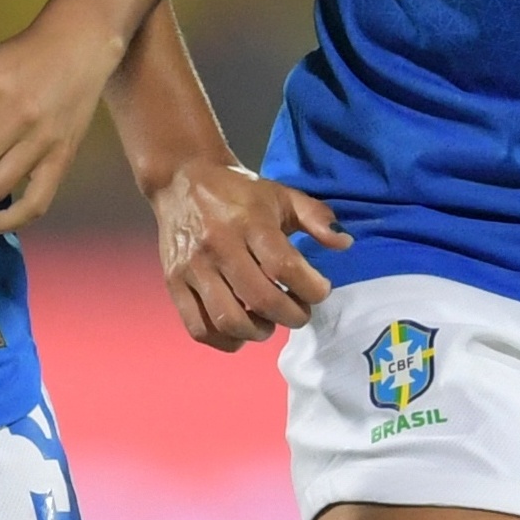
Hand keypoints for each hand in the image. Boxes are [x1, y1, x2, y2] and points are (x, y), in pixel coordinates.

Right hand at [150, 158, 352, 351]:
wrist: (182, 179)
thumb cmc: (238, 191)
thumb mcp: (281, 194)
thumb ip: (316, 217)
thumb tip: (345, 243)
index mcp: (249, 222)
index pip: (285, 267)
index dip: (311, 288)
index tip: (320, 290)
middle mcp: (219, 245)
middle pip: (261, 299)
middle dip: (291, 316)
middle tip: (300, 312)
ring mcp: (193, 267)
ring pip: (229, 319)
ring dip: (258, 332)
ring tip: (269, 323)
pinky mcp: (174, 283)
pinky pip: (198, 327)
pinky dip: (224, 340)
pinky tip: (240, 331)